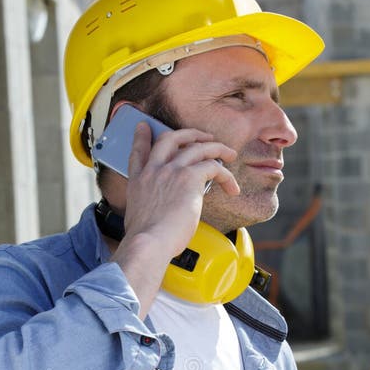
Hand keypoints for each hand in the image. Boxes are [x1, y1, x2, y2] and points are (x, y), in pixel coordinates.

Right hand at [123, 121, 239, 258]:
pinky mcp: (189, 178)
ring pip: (197, 147)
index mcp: (138, 181)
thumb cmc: (147, 240)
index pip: (138, 152)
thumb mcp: (137, 217)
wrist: (148, 243)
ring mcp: (171, 171)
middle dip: (189, 133)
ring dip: (216, 148)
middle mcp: (153, 171)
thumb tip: (163, 214)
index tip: (144, 127)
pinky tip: (232, 186)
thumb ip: (150, 207)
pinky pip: (213, 166)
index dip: (141, 137)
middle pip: (170, 139)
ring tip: (229, 154)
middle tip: (203, 136)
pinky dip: (226, 175)